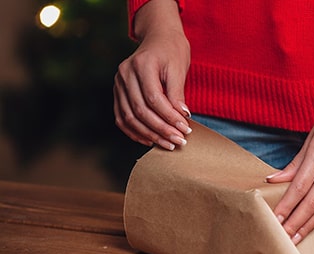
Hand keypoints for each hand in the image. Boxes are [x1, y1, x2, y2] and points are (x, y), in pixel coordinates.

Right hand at [113, 0, 190, 149]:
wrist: (158, 39)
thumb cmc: (172, 51)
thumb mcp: (179, 68)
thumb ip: (178, 92)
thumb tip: (182, 117)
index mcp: (141, 65)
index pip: (154, 99)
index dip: (170, 118)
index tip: (186, 130)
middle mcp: (125, 74)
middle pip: (140, 110)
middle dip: (161, 130)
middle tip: (180, 142)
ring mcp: (118, 83)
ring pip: (129, 117)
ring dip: (149, 135)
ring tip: (168, 144)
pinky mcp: (118, 92)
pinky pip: (122, 117)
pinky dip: (134, 132)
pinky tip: (150, 141)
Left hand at [266, 81, 313, 243]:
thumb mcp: (313, 134)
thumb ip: (296, 162)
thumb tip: (274, 181)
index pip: (300, 186)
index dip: (286, 206)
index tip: (274, 221)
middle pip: (313, 201)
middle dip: (295, 222)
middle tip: (282, 239)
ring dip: (311, 225)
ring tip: (297, 240)